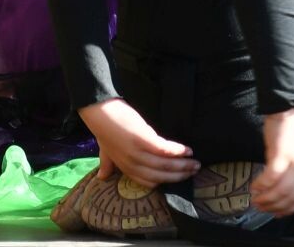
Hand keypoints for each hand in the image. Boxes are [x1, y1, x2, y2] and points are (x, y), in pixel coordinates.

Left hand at [77, 98, 198, 188]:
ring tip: (196, 162)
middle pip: (161, 175)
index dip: (167, 181)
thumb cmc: (103, 128)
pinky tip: (187, 149)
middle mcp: (132, 164)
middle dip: (180, 174)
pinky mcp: (143, 140)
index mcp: (125, 168)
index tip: (180, 178)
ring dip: (183, 164)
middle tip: (196, 170)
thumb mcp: (105, 150)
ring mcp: (137, 153)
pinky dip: (178, 151)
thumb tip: (101, 178)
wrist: (98, 110)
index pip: (150, 182)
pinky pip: (165, 150)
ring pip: (165, 164)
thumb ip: (107, 164)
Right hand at [249, 108, 293, 215]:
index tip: (277, 213)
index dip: (289, 209)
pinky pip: (271, 178)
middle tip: (260, 207)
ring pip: (281, 191)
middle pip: (291, 198)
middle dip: (274, 206)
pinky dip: (261, 185)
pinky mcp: (282, 154)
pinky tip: (254, 186)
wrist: (291, 107)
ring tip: (255, 199)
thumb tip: (281, 188)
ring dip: (266, 198)